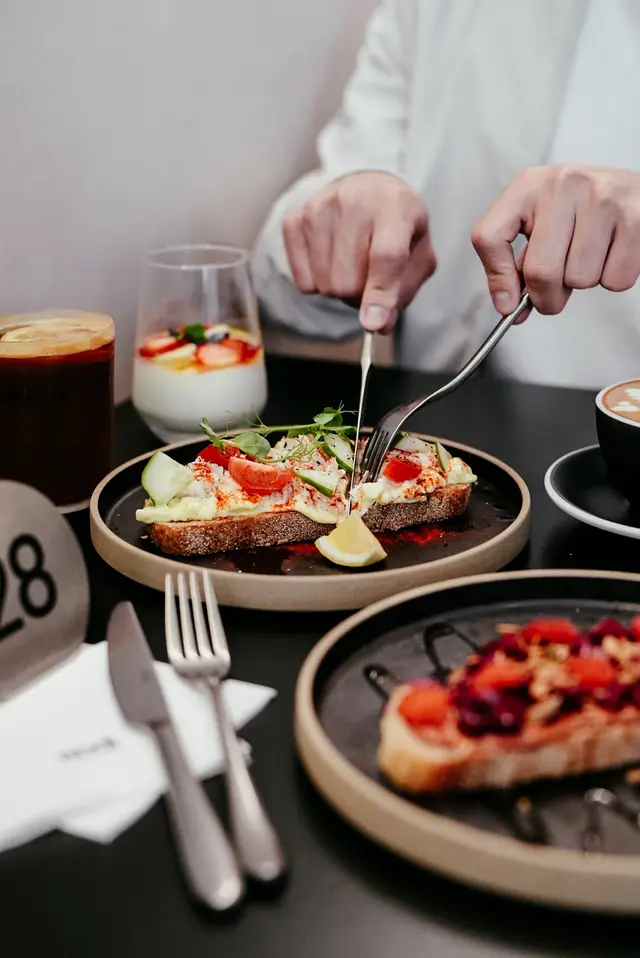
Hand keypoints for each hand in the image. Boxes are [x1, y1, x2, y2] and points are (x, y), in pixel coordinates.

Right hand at [283, 172, 435, 333]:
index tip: (373, 324)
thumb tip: (379, 326)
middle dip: (360, 294)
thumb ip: (404, 291)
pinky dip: (318, 283)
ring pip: (325, 284)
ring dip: (339, 289)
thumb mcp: (418, 253)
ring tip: (351, 264)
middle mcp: (353, 202)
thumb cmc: (396, 225)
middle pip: (349, 281)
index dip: (380, 294)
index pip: (386, 256)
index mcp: (395, 208)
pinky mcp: (294, 221)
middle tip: (369, 276)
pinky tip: (330, 260)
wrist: (366, 187)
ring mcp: (319, 209)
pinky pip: (303, 281)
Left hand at [471, 165, 639, 318]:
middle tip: (555, 293)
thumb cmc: (580, 210)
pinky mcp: (634, 217)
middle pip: (540, 271)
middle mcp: (563, 185)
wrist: (633, 190)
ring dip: (583, 283)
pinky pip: (614, 279)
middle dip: (547, 297)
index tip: (508, 304)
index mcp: (528, 185)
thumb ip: (517, 263)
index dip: (497, 279)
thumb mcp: (540, 222)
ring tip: (589, 256)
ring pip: (579, 279)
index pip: (489, 237)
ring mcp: (601, 198)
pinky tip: (611, 253)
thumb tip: (508, 307)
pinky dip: (612, 279)